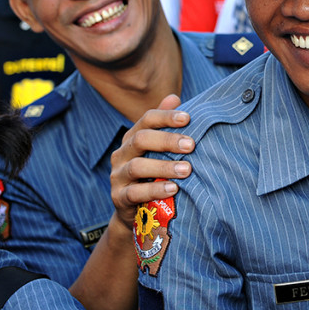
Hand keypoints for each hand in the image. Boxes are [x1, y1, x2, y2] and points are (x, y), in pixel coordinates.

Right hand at [109, 94, 193, 226]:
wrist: (136, 212)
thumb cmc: (153, 174)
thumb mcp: (159, 150)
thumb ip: (165, 125)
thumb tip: (174, 97)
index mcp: (133, 137)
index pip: (146, 119)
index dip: (166, 117)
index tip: (188, 118)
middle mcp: (122, 153)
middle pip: (141, 139)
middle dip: (167, 140)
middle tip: (191, 145)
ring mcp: (117, 175)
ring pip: (137, 166)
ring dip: (164, 167)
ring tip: (187, 170)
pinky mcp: (118, 197)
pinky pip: (134, 193)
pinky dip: (154, 190)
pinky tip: (172, 189)